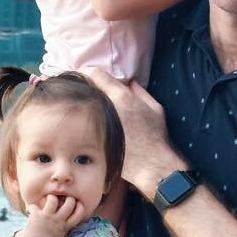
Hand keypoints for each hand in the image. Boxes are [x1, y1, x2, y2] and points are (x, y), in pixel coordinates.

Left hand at [22, 193, 88, 236]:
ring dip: (50, 197)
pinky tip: (31, 211)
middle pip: (70, 203)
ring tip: (47, 201)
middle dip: (68, 198)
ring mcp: (47, 217)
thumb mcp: (60, 236)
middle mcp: (58, 220)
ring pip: (53, 199)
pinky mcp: (37, 216)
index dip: (80, 207)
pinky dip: (31, 207)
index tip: (77, 204)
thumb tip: (64, 223)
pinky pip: (33, 206)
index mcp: (65, 226)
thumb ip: (63, 228)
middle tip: (63, 199)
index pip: (80, 213)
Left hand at [85, 69, 183, 197]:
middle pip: (84, 88)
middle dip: (83, 87)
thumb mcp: (155, 109)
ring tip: (83, 105)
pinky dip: (81, 119)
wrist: (150, 164)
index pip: (95, 74)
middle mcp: (106, 107)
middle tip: (83, 88)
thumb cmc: (156, 137)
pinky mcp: (92, 137)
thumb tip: (130, 82)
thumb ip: (140, 92)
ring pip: (80, 104)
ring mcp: (97, 123)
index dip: (89, 72)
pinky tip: (85, 121)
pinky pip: (81, 121)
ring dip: (81, 103)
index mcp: (122, 97)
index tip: (89, 76)